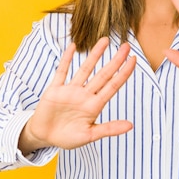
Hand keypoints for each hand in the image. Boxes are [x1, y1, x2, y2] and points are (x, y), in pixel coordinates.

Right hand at [19, 38, 135, 152]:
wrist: (44, 137)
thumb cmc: (67, 137)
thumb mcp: (89, 135)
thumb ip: (108, 129)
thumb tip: (130, 126)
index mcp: (94, 105)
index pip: (113, 86)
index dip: (124, 73)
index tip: (134, 60)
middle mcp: (85, 95)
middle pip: (103, 74)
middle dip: (115, 60)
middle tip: (126, 46)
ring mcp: (70, 90)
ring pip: (85, 69)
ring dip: (95, 55)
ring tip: (105, 40)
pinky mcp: (55, 90)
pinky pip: (62, 72)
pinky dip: (66, 59)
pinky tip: (73, 46)